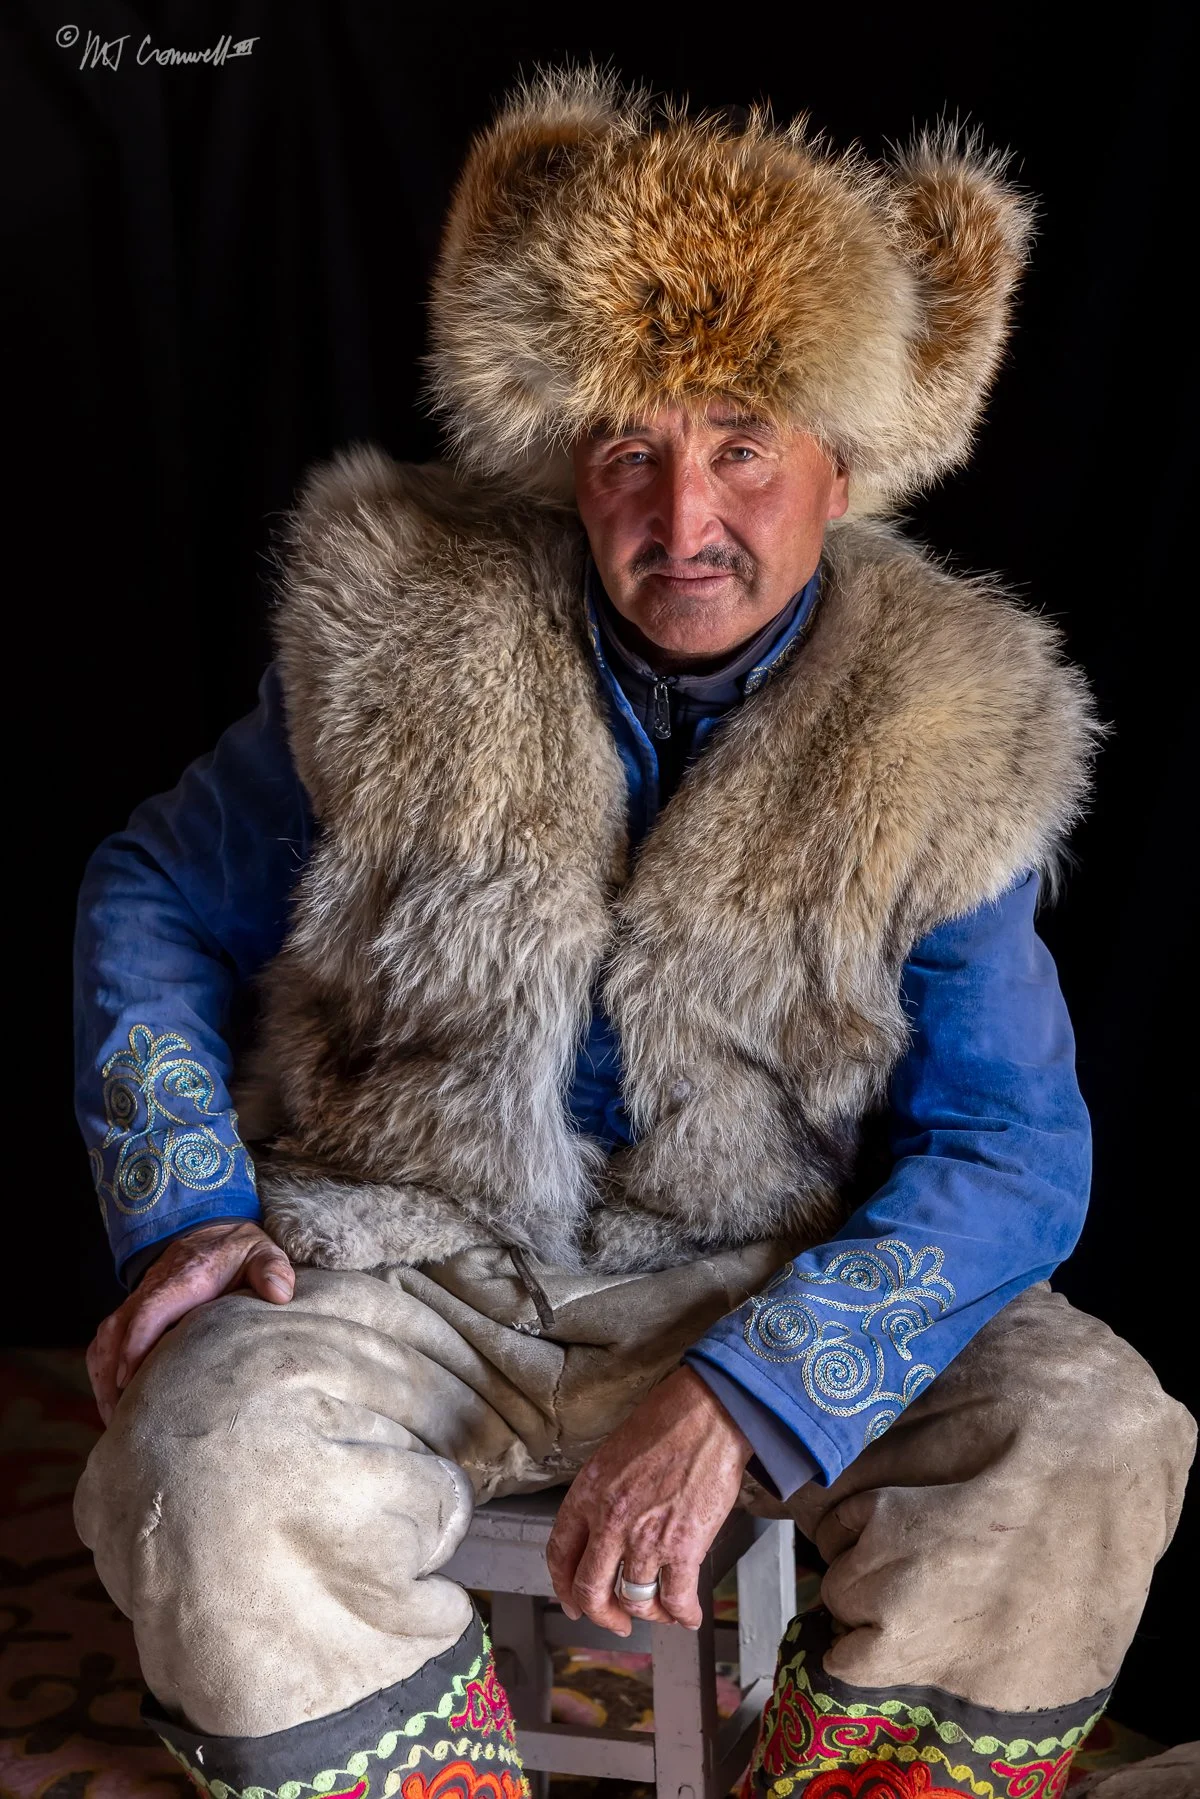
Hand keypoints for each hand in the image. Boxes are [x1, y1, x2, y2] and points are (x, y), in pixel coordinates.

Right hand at [86, 1220, 293, 1425]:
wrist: (211, 1233)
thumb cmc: (238, 1252)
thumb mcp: (262, 1252)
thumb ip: (272, 1269)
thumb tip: (279, 1293)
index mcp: (183, 1280)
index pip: (149, 1311)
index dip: (136, 1345)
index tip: (131, 1381)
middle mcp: (151, 1290)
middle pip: (117, 1333)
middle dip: (115, 1377)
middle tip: (124, 1419)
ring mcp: (136, 1303)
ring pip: (105, 1342)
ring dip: (104, 1380)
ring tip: (116, 1421)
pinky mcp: (130, 1314)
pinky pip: (103, 1344)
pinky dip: (102, 1374)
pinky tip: (111, 1405)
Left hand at [546, 1365, 751, 1633]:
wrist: (708, 1414)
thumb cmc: (665, 1424)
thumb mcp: (613, 1457)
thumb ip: (602, 1497)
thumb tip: (604, 1532)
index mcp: (587, 1495)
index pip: (559, 1555)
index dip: (564, 1587)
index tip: (572, 1602)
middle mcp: (609, 1522)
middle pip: (590, 1591)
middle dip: (602, 1615)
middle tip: (616, 1622)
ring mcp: (645, 1539)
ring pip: (634, 1600)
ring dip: (648, 1613)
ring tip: (660, 1611)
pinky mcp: (683, 1548)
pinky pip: (676, 1599)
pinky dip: (682, 1615)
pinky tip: (688, 1615)